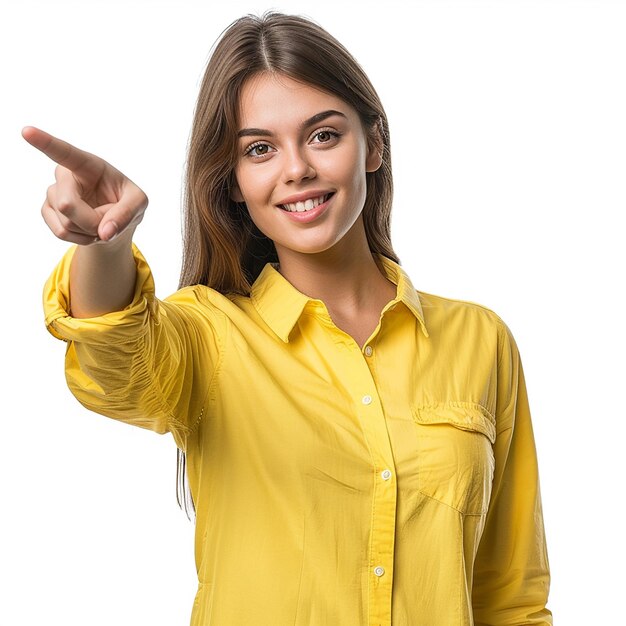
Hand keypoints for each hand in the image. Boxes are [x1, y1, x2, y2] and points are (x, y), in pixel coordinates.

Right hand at [22, 126, 147, 244]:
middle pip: (68, 204)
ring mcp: (53, 192)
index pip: (64, 152)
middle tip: (108, 222)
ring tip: (99, 222)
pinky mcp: (47, 210)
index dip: (45, 142)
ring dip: (90, 231)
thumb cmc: (126, 201)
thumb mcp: (139, 203)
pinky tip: (88, 231)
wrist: (113, 219)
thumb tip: (104, 232)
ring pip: (67, 222)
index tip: (27, 131)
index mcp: (87, 163)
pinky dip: (81, 238)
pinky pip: (61, 232)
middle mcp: (65, 175)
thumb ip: (127, 213)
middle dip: (92, 221)